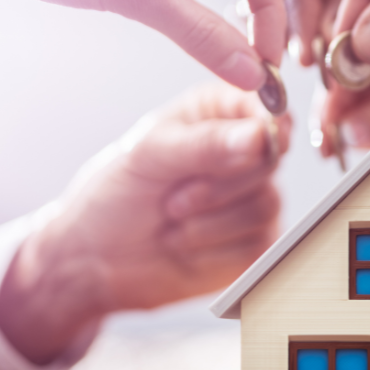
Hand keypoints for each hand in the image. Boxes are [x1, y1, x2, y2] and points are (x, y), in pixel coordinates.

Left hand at [0, 85, 291, 364]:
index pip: (267, 108)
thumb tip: (259, 136)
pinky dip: (215, 250)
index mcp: (218, 113)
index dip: (268, 128)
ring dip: (211, 221)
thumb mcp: (150, 155)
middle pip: (271, 160)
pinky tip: (185, 245)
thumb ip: (206, 143)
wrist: (98, 261)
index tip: (254, 144)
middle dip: (219, 185)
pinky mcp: (255, 240)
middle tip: (174, 197)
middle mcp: (243, 152)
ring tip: (172, 219)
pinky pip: (259, 242)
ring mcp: (253, 197)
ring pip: (266, 204)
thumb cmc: (116, 195)